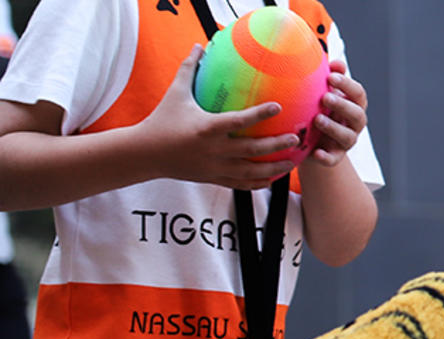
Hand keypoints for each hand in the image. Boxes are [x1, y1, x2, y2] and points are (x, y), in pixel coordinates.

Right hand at [141, 45, 297, 188]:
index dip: (259, 114)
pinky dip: (259, 183)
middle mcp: (214, 150)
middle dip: (276, 145)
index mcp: (206, 128)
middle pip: (252, 150)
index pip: (238, 121)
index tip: (279, 107)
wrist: (144, 154)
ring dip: (274, 168)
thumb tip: (199, 45)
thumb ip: (189, 69)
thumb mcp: (175, 94)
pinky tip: (273, 178)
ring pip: (251, 172)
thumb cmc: (161, 120)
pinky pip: (241, 185)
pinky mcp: (214, 179)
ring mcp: (215, 167)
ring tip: (293, 162)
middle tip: (295, 138)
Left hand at [304, 60, 367, 166]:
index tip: (331, 76)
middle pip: (358, 115)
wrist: (309, 140)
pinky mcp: (335, 156)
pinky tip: (316, 152)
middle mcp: (354, 123)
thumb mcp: (321, 91)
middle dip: (343, 105)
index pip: (358, 93)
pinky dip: (327, 157)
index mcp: (353, 104)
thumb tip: (334, 62)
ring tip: (317, 119)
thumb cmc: (317, 108)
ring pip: (348, 137)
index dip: (348, 85)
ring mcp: (346, 141)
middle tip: (325, 97)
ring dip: (334, 127)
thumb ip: (328, 78)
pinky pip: (334, 159)